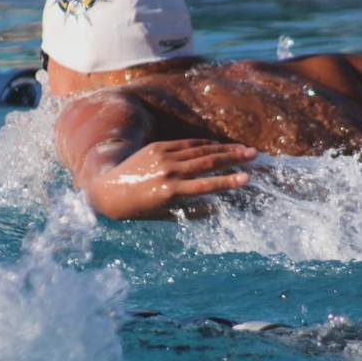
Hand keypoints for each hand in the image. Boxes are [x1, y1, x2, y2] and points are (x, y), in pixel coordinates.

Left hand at [89, 139, 256, 218]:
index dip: (228, 182)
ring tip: (243, 149)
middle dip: (233, 158)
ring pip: (200, 151)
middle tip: (253, 155)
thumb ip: (192, 212)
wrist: (108, 190)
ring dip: (224, 149)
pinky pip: (186, 145)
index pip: (206, 186)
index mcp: (170, 192)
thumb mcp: (165, 215)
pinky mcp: (158, 147)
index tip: (247, 178)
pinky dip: (204, 145)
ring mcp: (163, 157)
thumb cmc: (140, 209)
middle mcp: (168, 172)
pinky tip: (218, 145)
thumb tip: (217, 206)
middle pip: (208, 163)